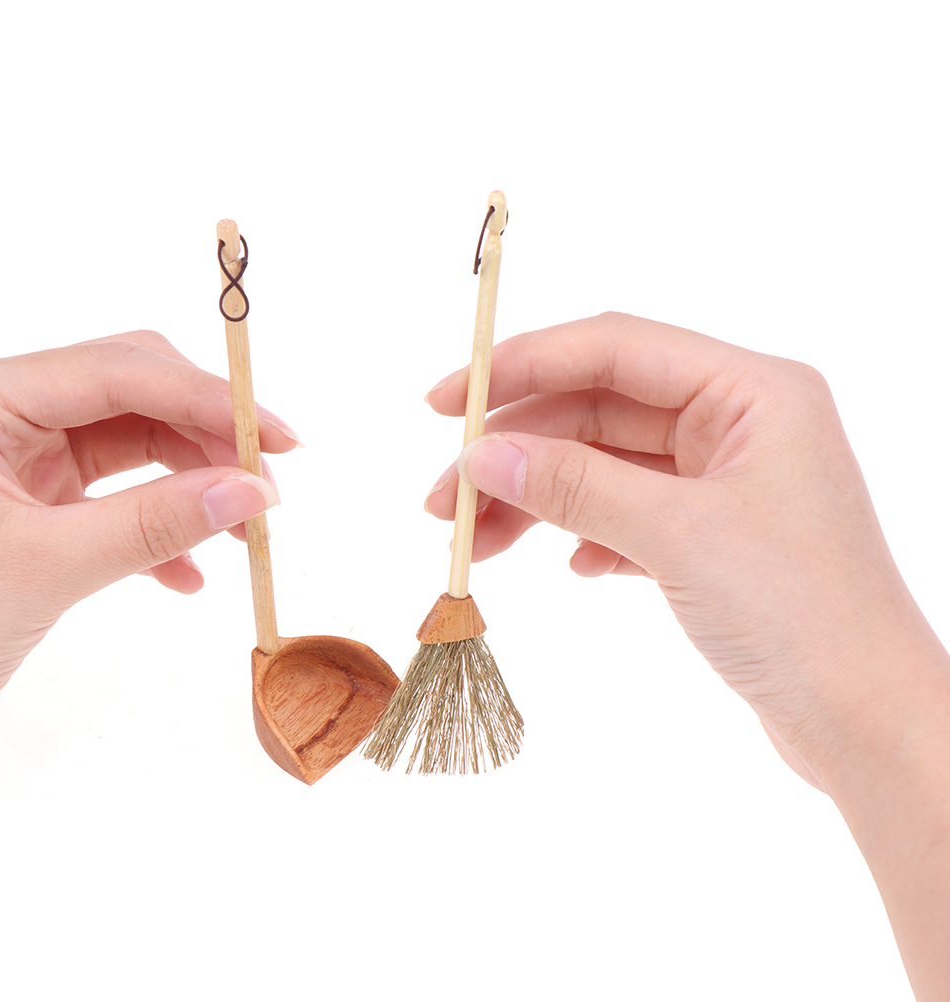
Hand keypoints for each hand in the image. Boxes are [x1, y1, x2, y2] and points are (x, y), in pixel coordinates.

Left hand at [0, 330, 296, 739]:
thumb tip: (250, 491)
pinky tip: (185, 575)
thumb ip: (152, 523)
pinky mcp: (27, 504)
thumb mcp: (42, 571)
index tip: (277, 440)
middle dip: (205, 436)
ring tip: (240, 533)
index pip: (119, 371)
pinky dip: (156, 528)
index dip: (209, 399)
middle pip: (131, 392)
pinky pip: (112, 495)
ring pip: (130, 441)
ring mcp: (13, 458)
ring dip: (191, 482)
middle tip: (263, 486)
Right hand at [424, 312, 949, 790]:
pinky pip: (628, 511)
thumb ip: (574, 485)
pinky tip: (569, 566)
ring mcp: (725, 481)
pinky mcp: (714, 535)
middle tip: (447, 498)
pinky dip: (587, 533)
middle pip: (599, 410)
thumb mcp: (676, 536)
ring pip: (606, 466)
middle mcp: (740, 423)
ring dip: (539, 498)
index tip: (447, 400)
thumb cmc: (802, 616)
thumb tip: (482, 455)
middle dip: (518, 450)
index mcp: (752, 391)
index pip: (614, 347)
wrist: (866, 723)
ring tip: (478, 545)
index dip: (522, 366)